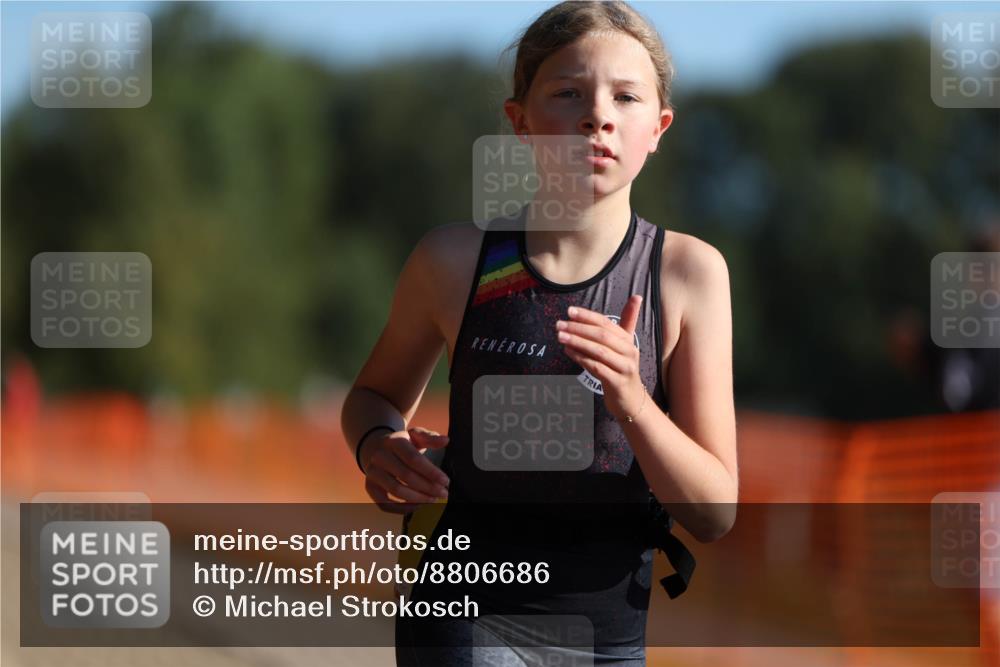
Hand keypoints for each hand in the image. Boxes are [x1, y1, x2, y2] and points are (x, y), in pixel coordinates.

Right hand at [361, 426, 450, 513]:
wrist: (376, 448)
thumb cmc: (402, 444)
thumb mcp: (416, 435)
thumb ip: (430, 437)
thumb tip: (445, 441)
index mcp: (393, 441)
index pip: (414, 459)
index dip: (431, 472)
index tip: (446, 481)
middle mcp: (379, 456)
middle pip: (406, 476)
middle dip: (428, 487)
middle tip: (443, 494)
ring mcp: (372, 472)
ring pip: (396, 490)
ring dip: (418, 498)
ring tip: (433, 499)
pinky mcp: (370, 487)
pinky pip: (385, 504)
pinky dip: (402, 508)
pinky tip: (418, 506)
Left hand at [556, 295, 648, 421]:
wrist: (631, 399)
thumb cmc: (622, 368)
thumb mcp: (624, 345)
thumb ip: (627, 321)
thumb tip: (637, 296)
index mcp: (628, 340)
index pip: (606, 323)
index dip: (587, 316)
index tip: (569, 311)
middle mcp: (629, 352)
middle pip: (602, 336)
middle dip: (579, 329)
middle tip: (559, 325)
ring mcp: (624, 368)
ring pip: (598, 351)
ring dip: (577, 342)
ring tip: (560, 337)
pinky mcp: (617, 382)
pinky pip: (596, 368)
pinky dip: (581, 359)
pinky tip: (568, 352)